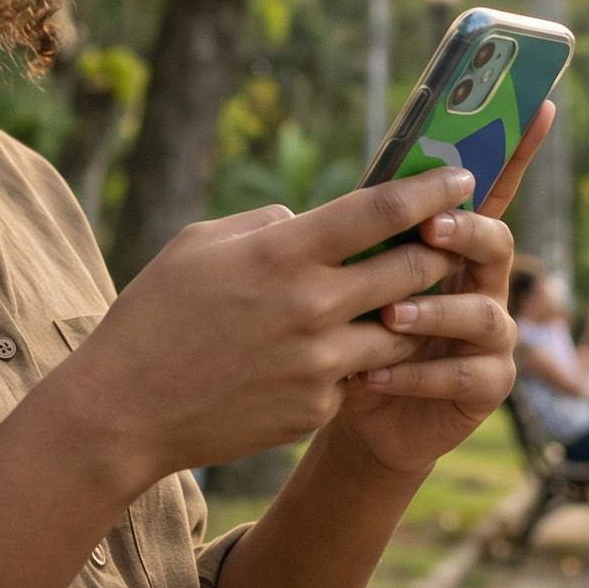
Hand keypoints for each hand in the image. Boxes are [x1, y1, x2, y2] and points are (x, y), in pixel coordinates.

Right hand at [58, 163, 481, 483]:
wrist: (126, 411)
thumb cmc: (154, 315)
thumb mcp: (200, 245)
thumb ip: (265, 226)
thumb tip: (308, 221)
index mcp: (282, 253)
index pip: (380, 210)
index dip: (431, 189)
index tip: (462, 176)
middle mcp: (312, 306)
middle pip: (411, 269)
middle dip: (439, 251)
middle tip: (450, 240)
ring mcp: (320, 363)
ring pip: (401, 329)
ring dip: (410, 312)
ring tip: (405, 300)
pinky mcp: (319, 408)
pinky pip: (359, 374)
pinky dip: (358, 360)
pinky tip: (337, 355)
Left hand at [327, 101, 554, 475]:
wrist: (361, 414)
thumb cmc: (358, 330)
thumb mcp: (356, 276)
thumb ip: (367, 235)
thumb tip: (342, 195)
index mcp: (459, 247)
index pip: (493, 190)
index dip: (518, 149)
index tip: (538, 104)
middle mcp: (486, 284)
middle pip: (498, 244)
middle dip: (467, 232)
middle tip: (431, 229)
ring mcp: (493, 337)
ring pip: (483, 315)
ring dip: (434, 311)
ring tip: (388, 315)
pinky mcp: (487, 387)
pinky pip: (463, 376)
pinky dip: (416, 373)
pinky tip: (373, 372)